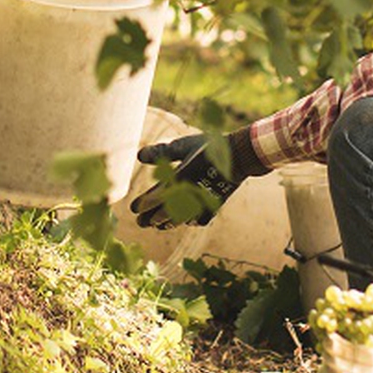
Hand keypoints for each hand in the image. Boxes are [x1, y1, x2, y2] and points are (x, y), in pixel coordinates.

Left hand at [131, 133, 245, 229]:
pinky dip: (188, 222)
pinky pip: (198, 220)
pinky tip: (183, 222)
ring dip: (167, 224)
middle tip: (140, 223)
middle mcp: (189, 194)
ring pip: (181, 219)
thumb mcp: (183, 145)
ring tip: (156, 226)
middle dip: (151, 219)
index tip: (133, 209)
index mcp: (179, 179)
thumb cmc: (208, 147)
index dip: (143, 205)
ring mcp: (203, 202)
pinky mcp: (215, 206)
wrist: (239, 155)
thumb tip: (138, 155)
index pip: (156, 197)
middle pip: (166, 213)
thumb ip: (161, 152)